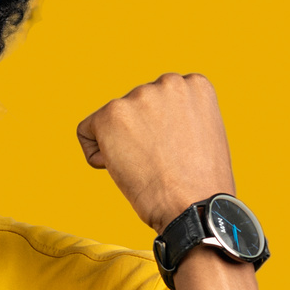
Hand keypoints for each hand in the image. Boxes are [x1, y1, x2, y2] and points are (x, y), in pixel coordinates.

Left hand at [76, 73, 235, 235]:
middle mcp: (168, 82)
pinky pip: (86, 131)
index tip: (176, 151)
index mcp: (194, 85)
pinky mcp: (111, 114)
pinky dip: (96, 154)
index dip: (163, 131)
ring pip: (112, 121)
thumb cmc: (200, 184)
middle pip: (134, 107)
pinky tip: (121, 168)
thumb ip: (179, 116)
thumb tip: (150, 121)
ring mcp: (139, 96)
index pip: (160, 99)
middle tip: (160, 162)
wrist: (193, 207)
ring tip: (146, 167)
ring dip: (121, 144)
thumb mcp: (203, 134)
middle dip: (140, 134)